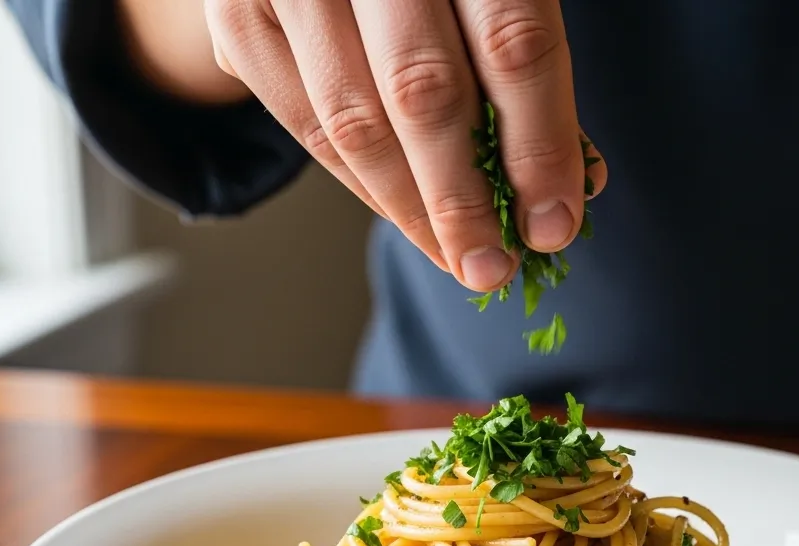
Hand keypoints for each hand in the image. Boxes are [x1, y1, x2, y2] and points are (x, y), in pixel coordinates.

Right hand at [202, 0, 606, 292]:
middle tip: (492, 267)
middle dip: (463, 201)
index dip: (538, 145)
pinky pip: (303, 120)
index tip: (552, 226)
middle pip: (424, 92)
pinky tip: (401, 214)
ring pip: (353, 119)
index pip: (513, 44)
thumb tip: (562, 192)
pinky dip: (357, 182)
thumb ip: (520, 67)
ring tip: (453, 257)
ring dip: (410, 209)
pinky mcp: (236, 10)